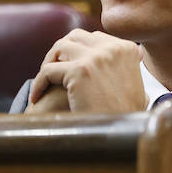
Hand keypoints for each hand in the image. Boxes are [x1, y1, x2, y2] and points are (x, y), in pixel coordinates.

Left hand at [28, 29, 147, 112]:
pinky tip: (37, 97)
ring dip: (49, 62)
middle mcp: (113, 48)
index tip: (69, 65)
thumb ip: (123, 67)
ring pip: (60, 47)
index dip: (79, 50)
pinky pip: (48, 71)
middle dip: (62, 51)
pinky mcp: (78, 72)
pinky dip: (38, 83)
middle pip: (76, 37)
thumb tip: (121, 59)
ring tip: (46, 80)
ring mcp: (96, 58)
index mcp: (127, 49)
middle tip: (55, 71)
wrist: (121, 135)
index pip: (95, 37)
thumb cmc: (125, 116)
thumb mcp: (134, 84)